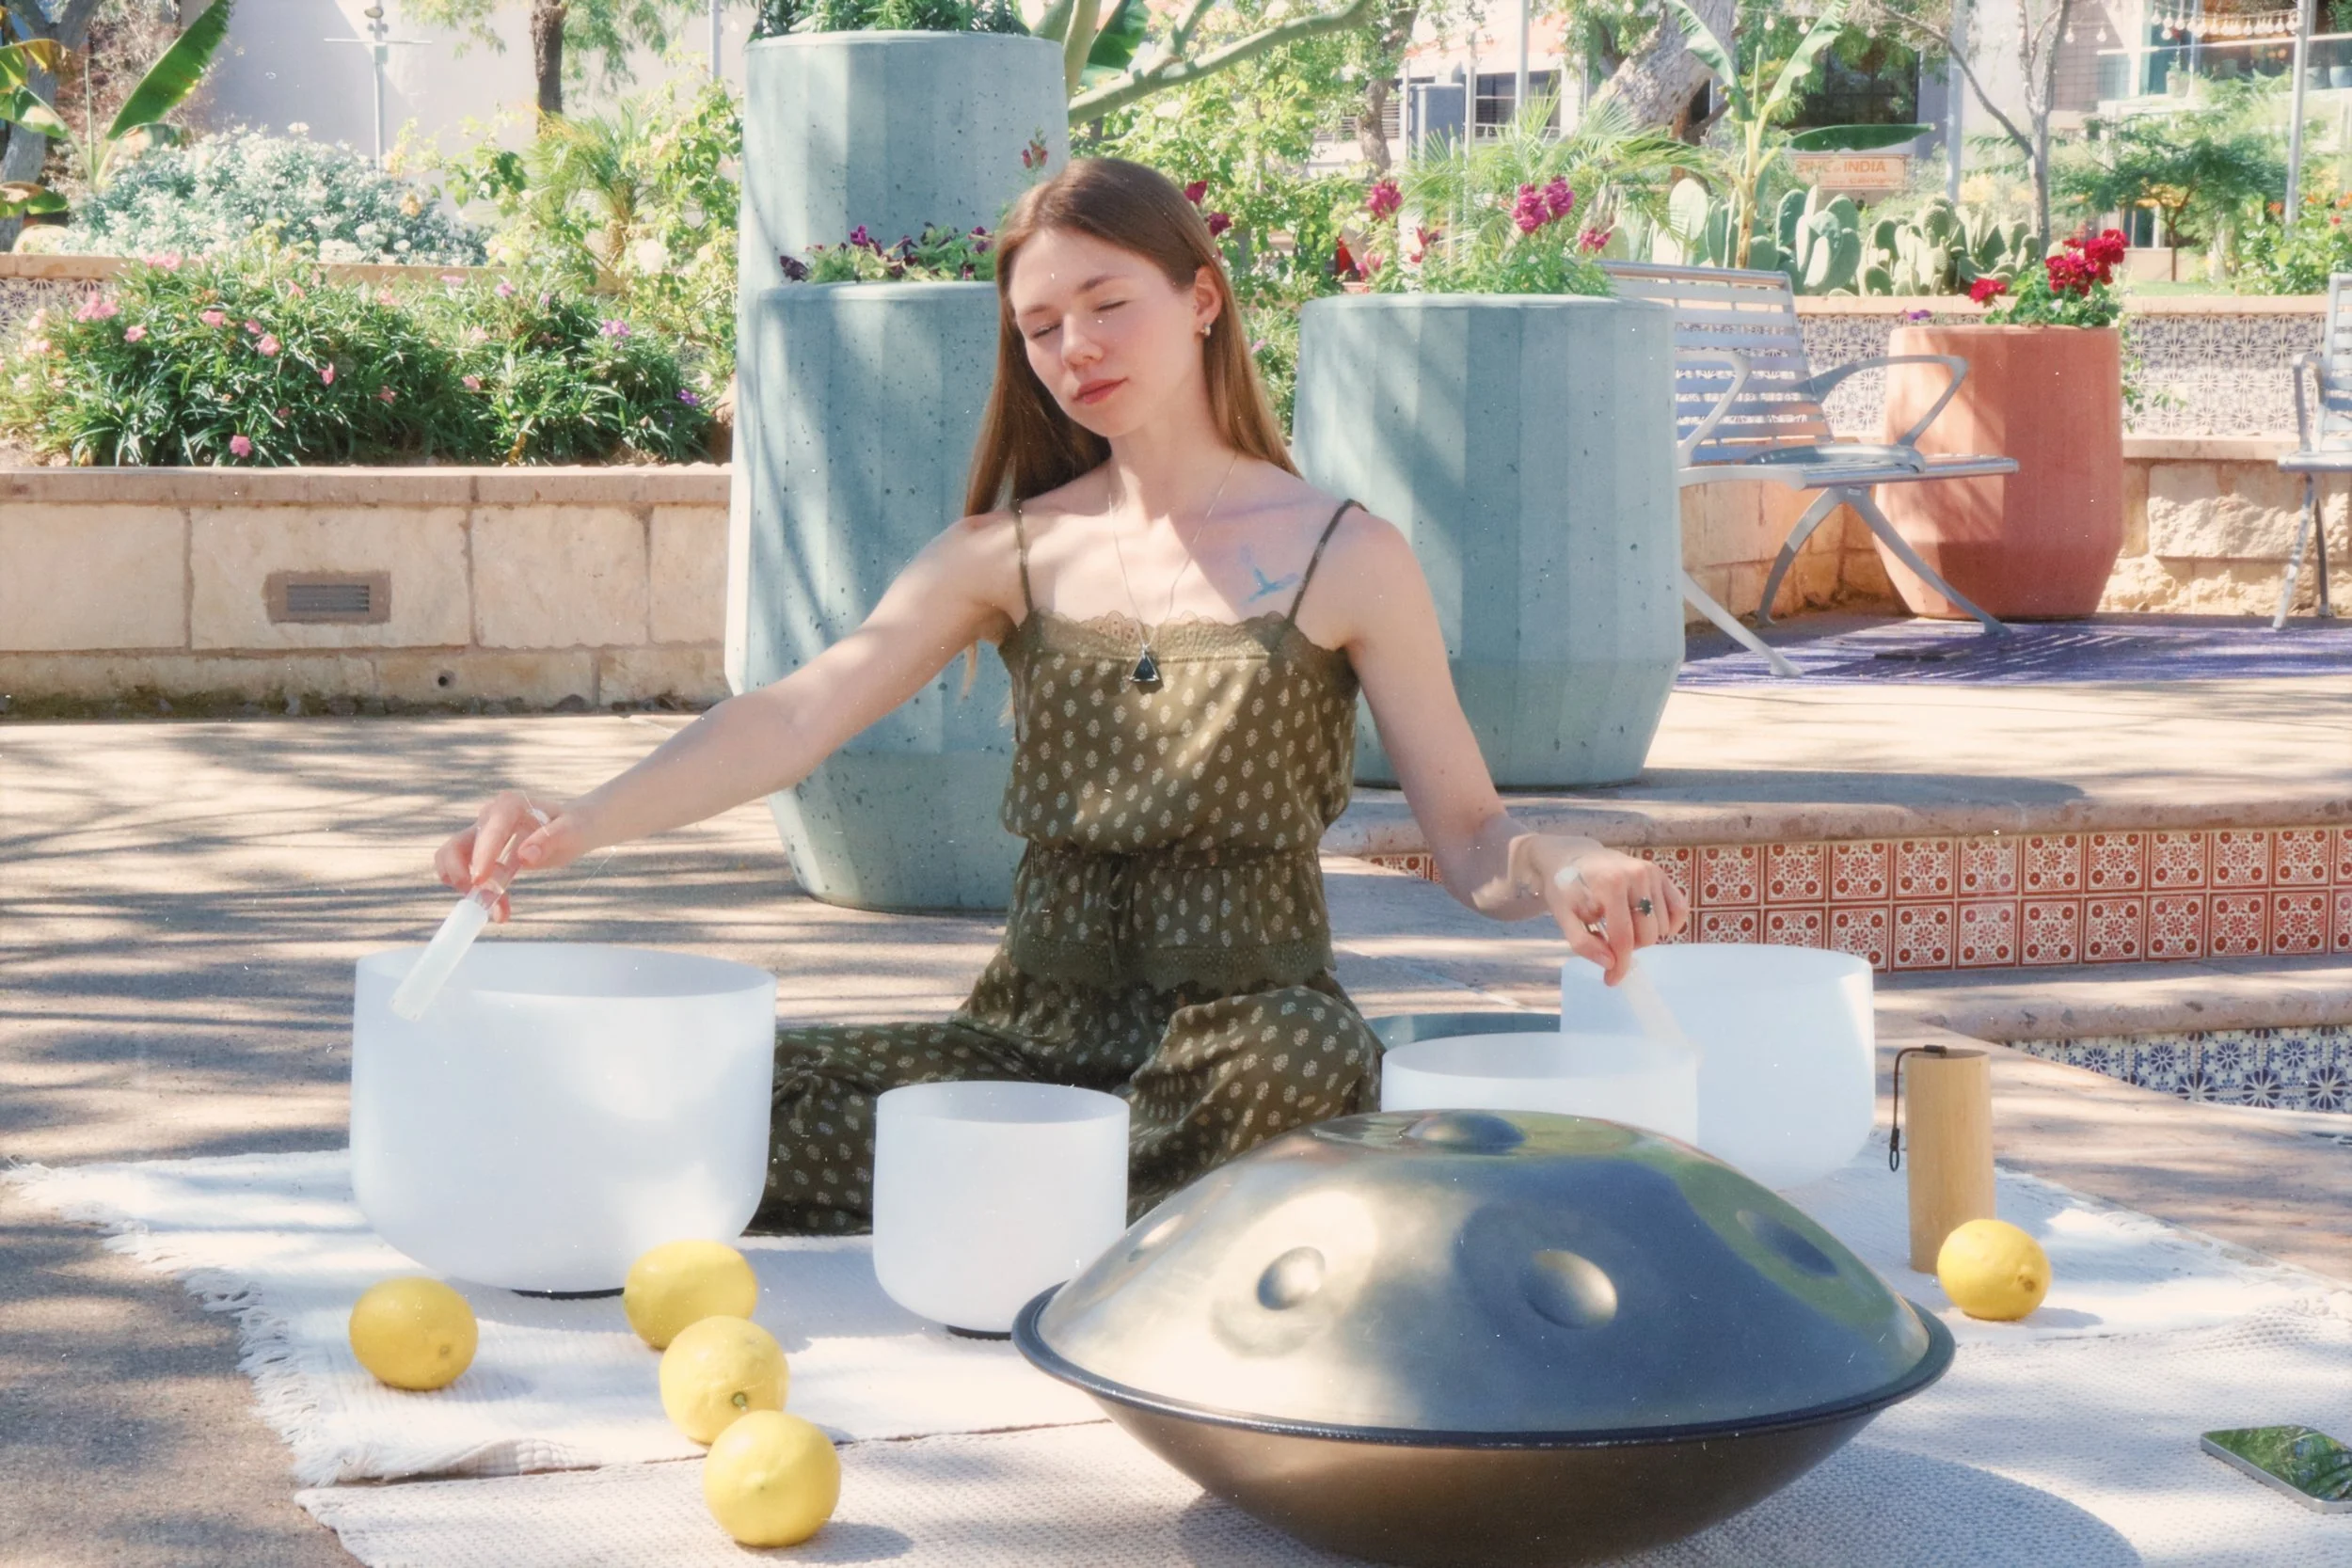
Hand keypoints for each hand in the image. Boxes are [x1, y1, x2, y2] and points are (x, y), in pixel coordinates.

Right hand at [431, 789, 588, 922]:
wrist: (574, 828)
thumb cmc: (575, 826)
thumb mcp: (572, 832)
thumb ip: (550, 840)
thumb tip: (525, 855)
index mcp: (510, 806)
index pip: (489, 830)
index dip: (481, 855)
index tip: (480, 881)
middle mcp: (489, 817)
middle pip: (456, 846)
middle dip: (463, 876)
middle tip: (484, 901)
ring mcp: (481, 835)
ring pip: (454, 862)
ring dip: (467, 889)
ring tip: (498, 910)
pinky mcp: (480, 852)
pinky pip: (466, 874)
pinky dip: (476, 893)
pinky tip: (500, 907)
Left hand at [1531, 841, 1688, 983]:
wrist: (1572, 857)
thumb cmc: (1566, 889)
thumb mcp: (1563, 916)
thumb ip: (1583, 943)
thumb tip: (1610, 963)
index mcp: (1610, 884)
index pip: (1623, 937)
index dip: (1620, 965)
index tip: (1611, 980)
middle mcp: (1637, 875)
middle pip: (1647, 936)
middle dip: (1629, 947)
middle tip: (1610, 939)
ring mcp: (1652, 873)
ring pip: (1663, 927)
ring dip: (1645, 935)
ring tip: (1623, 925)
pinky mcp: (1662, 874)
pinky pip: (1680, 909)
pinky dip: (1669, 924)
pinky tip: (1649, 924)